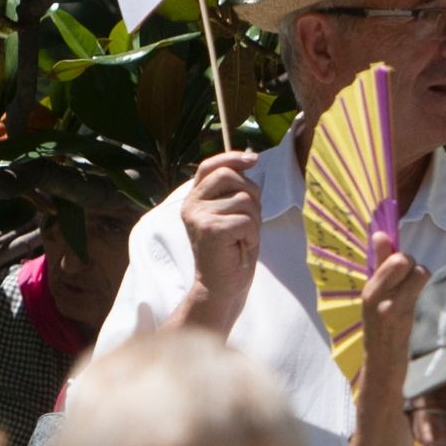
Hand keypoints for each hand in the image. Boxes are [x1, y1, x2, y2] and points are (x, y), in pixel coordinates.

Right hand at [176, 148, 263, 336]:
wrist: (220, 288)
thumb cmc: (231, 252)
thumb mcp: (232, 213)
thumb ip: (235, 190)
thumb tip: (250, 158)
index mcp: (195, 198)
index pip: (210, 166)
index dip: (232, 158)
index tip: (253, 159)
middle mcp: (191, 204)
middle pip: (230, 176)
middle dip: (251, 195)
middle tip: (249, 220)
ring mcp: (198, 216)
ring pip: (244, 199)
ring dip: (254, 220)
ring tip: (243, 238)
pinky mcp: (210, 229)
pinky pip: (246, 220)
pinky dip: (252, 235)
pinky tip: (242, 247)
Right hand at [357, 231, 426, 391]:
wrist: (383, 372)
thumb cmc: (381, 331)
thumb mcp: (375, 298)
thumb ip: (380, 265)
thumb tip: (380, 234)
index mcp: (370, 291)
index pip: (396, 257)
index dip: (404, 262)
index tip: (403, 273)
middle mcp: (381, 300)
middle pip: (413, 265)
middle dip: (416, 271)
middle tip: (412, 288)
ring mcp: (398, 313)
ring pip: (424, 278)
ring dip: (426, 285)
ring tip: (419, 301)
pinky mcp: (414, 325)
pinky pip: (431, 297)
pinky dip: (432, 301)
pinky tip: (426, 314)